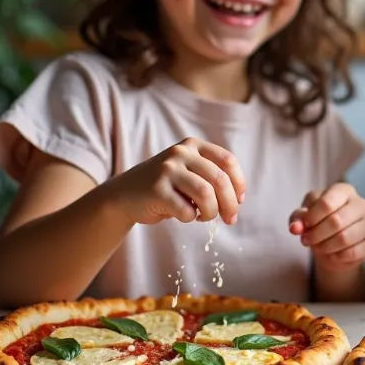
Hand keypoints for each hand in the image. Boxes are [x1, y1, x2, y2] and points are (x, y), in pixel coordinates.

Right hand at [106, 138, 245, 225]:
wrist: (125, 195)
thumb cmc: (167, 187)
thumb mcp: (190, 172)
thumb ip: (212, 178)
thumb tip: (237, 202)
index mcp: (193, 145)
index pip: (227, 161)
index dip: (238, 182)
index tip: (240, 200)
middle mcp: (181, 153)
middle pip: (219, 179)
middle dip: (230, 203)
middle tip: (230, 219)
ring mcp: (167, 170)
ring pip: (205, 193)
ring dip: (211, 211)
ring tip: (206, 217)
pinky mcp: (157, 190)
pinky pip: (186, 209)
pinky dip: (191, 217)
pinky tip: (186, 215)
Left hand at [288, 184, 364, 271]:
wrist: (332, 245)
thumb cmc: (318, 223)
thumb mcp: (304, 217)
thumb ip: (298, 219)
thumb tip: (295, 228)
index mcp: (344, 190)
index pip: (326, 203)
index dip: (311, 218)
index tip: (303, 227)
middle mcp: (361, 204)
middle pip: (336, 221)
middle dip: (316, 234)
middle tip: (306, 240)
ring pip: (345, 238)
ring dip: (325, 247)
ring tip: (317, 247)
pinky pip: (353, 253)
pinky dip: (337, 256)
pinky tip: (332, 254)